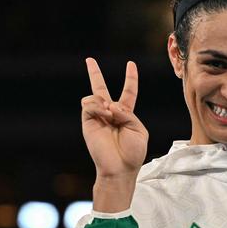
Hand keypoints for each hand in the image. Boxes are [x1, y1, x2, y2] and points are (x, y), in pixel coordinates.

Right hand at [81, 58, 148, 178]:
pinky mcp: (88, 122)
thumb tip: (110, 105)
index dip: (130, 78)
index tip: (131, 64)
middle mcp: (110, 113)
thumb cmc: (133, 152)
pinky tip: (105, 114)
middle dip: (94, 73)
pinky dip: (97, 106)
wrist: (120, 167)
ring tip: (110, 114)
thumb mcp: (139, 130)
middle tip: (89, 60)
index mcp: (126, 114)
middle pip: (101, 89)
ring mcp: (98, 117)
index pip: (128, 92)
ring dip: (104, 101)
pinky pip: (89, 104)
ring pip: (95, 96)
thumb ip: (127, 114)